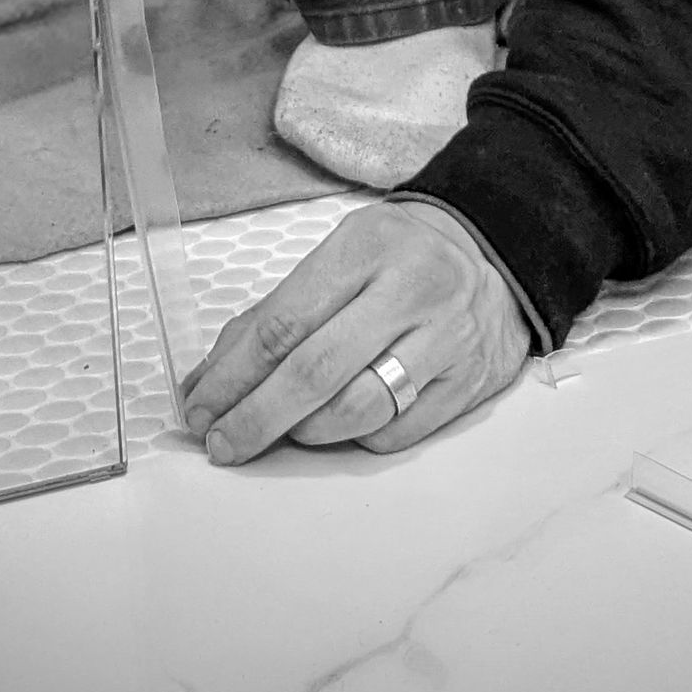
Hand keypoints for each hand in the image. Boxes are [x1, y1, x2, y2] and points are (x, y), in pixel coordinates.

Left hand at [183, 201, 532, 462]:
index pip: (283, 324)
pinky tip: (342, 423)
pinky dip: (356, 439)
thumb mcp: (339, 257)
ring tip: (284, 430)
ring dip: (304, 432)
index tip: (199, 408)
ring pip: (357, 411)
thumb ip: (275, 314)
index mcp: (366, 247)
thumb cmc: (398, 259)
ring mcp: (446, 339)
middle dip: (255, 418)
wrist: (493, 254)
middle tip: (222, 444)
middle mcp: (411, 290)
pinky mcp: (469, 382)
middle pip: (314, 373)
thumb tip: (209, 381)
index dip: (232, 375)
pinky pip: (396, 434)